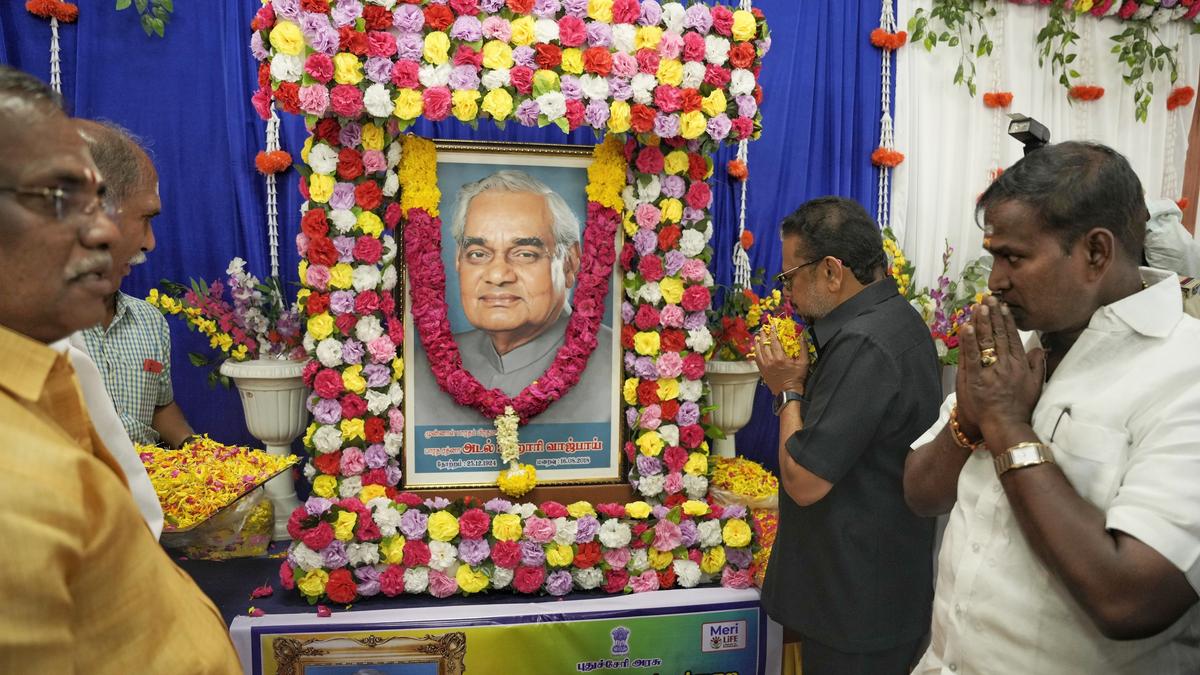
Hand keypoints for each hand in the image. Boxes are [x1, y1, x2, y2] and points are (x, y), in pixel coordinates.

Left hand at [752, 322, 808, 395]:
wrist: (788, 392)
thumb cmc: (797, 378)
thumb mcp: (804, 362)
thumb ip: (803, 348)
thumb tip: (802, 336)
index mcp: (780, 358)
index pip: (774, 341)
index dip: (773, 332)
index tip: (772, 326)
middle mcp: (770, 361)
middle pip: (764, 345)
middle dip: (763, 335)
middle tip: (763, 329)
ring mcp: (765, 366)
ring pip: (758, 352)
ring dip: (758, 343)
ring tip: (757, 337)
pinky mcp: (763, 371)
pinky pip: (757, 360)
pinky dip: (756, 353)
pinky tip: (756, 349)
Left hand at [958, 296, 1044, 449]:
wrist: (1006, 426)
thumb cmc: (1020, 407)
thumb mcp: (1036, 385)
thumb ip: (1038, 365)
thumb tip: (1040, 348)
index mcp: (1020, 365)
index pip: (1012, 337)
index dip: (1006, 321)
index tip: (1002, 307)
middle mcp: (1007, 365)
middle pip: (998, 335)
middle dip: (993, 315)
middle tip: (987, 298)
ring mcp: (991, 371)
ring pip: (986, 342)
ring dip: (981, 322)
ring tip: (978, 306)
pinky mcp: (976, 379)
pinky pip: (972, 357)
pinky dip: (969, 342)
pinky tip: (966, 328)